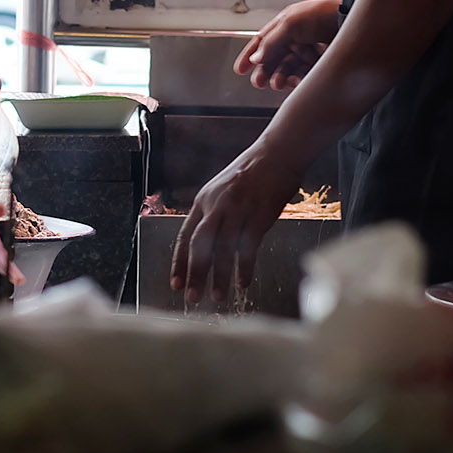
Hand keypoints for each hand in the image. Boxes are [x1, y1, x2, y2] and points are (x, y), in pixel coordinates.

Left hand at [170, 143, 301, 305]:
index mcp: (203, 201)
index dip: (180, 263)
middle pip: (199, 246)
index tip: (176, 284)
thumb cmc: (251, 172)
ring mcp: (237, 210)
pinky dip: (243, 267)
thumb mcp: (221, 189)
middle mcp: (216, 206)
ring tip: (217, 296)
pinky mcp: (258, 215)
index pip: (185, 236)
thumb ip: (212, 213)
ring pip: (222, 249)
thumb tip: (205, 242)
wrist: (276, 154)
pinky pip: (247, 247)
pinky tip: (242, 282)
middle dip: (194, 274)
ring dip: (219, 275)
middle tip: (192, 298)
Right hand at [235, 0, 342, 91]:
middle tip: (259, 82)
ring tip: (278, 83)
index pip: (262, 42)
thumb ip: (271, 42)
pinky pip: (304, 75)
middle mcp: (296, 38)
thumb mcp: (290, 24)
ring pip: (288, 69)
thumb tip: (256, 58)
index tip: (240, 70)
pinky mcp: (322, 63)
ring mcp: (309, 51)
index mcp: (285, 24)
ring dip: (281, 77)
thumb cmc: (323, 15)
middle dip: (265, 71)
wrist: (352, 21)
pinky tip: (296, 83)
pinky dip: (298, 81)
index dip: (250, 56)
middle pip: (274, 58)